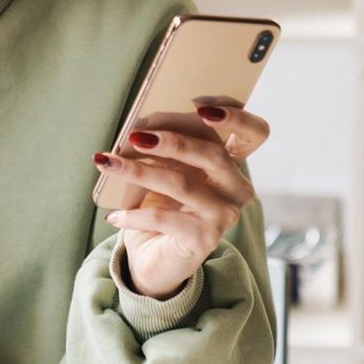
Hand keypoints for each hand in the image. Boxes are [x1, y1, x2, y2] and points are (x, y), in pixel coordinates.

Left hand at [93, 101, 271, 299]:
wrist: (154, 259)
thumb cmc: (160, 208)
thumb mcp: (165, 171)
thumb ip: (166, 149)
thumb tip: (137, 129)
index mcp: (231, 165)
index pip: (255, 133)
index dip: (235, 115)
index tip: (199, 104)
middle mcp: (237, 189)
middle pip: (212, 154)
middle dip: (170, 140)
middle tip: (133, 135)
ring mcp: (225, 215)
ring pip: (183, 184)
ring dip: (139, 171)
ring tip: (108, 163)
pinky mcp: (205, 239)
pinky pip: (164, 218)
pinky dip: (134, 214)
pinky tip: (114, 215)